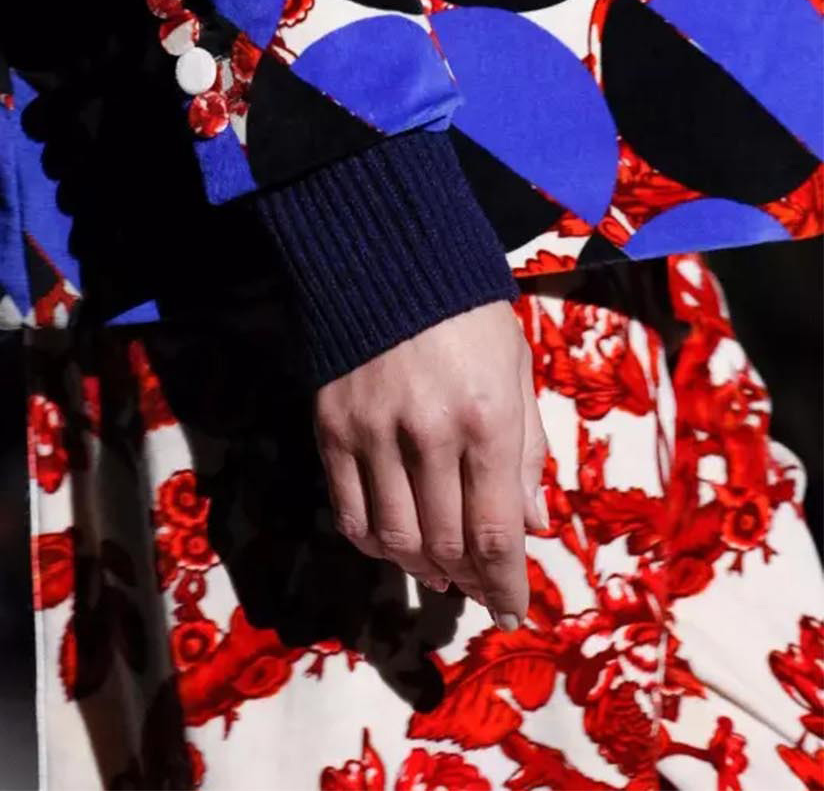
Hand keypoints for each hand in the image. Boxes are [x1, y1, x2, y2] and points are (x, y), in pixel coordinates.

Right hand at [313, 301, 547, 629]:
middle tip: (481, 593)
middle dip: (470, 583)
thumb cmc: (467, 312)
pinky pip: (348, 512)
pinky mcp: (331, 428)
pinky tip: (392, 541)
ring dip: (422, 568)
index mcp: (486, 419)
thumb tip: (534, 525)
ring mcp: (372, 433)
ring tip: (440, 571)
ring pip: (394, 539)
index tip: (514, 612)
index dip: (506, 586)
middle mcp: (428, 434)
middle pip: (445, 545)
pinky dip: (372, 541)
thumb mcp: (516, 370)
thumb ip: (526, 449)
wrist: (385, 253)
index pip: (494, 533)